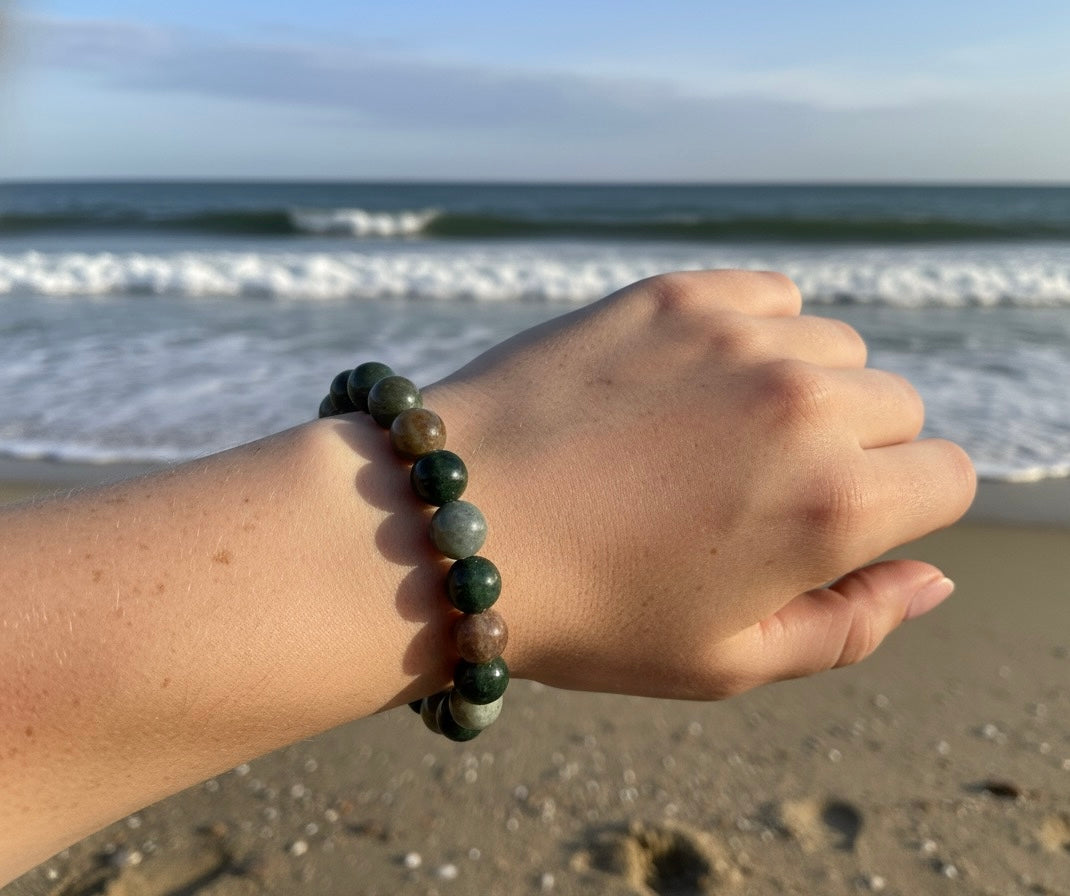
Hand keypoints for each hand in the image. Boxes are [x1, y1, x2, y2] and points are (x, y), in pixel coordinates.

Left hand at [426, 270, 975, 698]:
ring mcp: (739, 337)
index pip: (949, 479)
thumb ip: (855, 625)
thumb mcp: (730, 662)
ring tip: (714, 433)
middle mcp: (805, 405)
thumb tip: (936, 579)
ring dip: (803, 387)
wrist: (450, 526)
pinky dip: (753, 331)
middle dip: (852, 451)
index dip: (898, 510)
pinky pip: (769, 295)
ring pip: (835, 349)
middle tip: (756, 488)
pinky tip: (689, 378)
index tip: (830, 525)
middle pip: (897, 409)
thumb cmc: (587, 612)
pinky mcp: (676, 292)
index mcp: (835, 505)